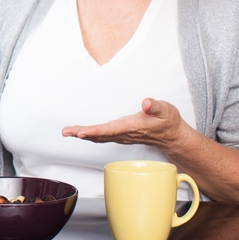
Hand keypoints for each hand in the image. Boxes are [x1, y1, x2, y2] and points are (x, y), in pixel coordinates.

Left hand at [61, 98, 185, 150]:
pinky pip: (101, 136)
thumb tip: (146, 103)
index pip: (110, 130)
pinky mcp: (120, 134)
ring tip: (67, 131)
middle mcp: (123, 134)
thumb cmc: (168, 122)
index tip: (81, 133)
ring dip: (82, 134)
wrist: (172, 136)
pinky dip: (89, 134)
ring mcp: (121, 135)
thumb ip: (155, 106)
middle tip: (66, 132)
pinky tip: (80, 132)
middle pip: (99, 135)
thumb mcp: (166, 110)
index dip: (94, 132)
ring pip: (98, 136)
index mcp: (131, 127)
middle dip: (81, 133)